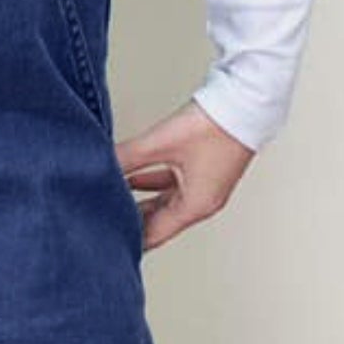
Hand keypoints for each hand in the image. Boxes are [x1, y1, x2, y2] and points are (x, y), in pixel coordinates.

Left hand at [115, 100, 255, 250]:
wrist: (246, 102)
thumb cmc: (215, 126)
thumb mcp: (160, 144)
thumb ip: (126, 158)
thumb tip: (97, 165)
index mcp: (195, 206)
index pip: (153, 235)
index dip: (127, 239)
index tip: (105, 241)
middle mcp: (202, 202)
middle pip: (158, 223)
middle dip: (130, 223)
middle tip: (103, 222)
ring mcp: (204, 186)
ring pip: (164, 204)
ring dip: (138, 203)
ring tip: (111, 200)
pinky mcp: (203, 169)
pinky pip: (171, 185)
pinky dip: (150, 184)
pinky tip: (131, 178)